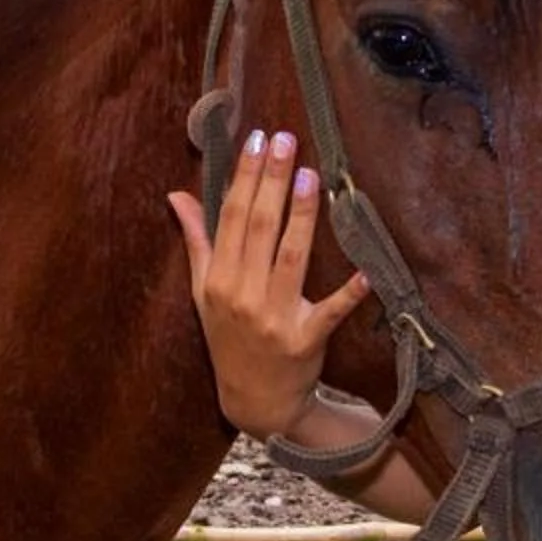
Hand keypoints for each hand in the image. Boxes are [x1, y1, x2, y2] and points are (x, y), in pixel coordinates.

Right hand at [167, 128, 374, 440]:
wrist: (255, 400)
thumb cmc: (229, 339)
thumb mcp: (202, 292)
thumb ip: (196, 241)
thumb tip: (176, 194)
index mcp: (217, 279)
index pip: (231, 216)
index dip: (244, 176)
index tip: (256, 139)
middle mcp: (242, 295)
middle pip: (258, 227)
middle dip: (271, 181)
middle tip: (284, 140)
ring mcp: (274, 318)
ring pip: (290, 257)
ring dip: (300, 216)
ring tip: (308, 175)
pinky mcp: (306, 339)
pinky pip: (330, 312)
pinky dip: (349, 293)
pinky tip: (365, 270)